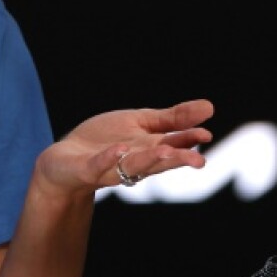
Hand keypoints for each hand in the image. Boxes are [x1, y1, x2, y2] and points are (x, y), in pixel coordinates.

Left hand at [35, 99, 214, 195]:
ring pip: (134, 166)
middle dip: (177, 160)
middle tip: (198, 160)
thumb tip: (210, 107)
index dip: (188, 140)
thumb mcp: (141, 123)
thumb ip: (172, 118)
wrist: (66, 161)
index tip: (206, 135)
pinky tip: (119, 149)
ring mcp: (112, 168)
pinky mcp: (88, 169)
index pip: (173, 144)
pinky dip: (109, 158)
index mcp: (150, 149)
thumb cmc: (106, 142)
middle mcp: (135, 162)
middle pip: (159, 161)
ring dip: (150, 160)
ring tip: (166, 150)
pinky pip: (99, 165)